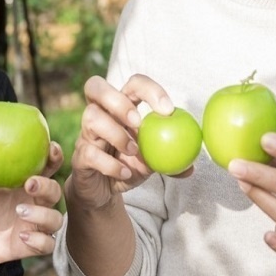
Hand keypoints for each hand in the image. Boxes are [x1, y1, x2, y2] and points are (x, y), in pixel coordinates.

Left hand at [0, 141, 64, 275]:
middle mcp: (37, 202)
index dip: (54, 156)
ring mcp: (37, 224)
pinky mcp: (32, 245)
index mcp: (27, 182)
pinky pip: (47, 244)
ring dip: (42, 214)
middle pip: (55, 191)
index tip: (50, 148)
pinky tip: (22, 235)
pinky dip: (39, 240)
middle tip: (28, 184)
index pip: (49, 166)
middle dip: (46, 186)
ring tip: (19, 211)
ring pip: (55, 219)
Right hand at [66, 74, 180, 210]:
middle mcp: (100, 114)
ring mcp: (86, 134)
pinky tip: (125, 173)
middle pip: (96, 86)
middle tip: (138, 122)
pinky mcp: (79, 156)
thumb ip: (173, 156)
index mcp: (120, 107)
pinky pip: (89, 153)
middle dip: (117, 101)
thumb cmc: (130, 165)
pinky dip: (110, 164)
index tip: (168, 110)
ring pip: (90, 118)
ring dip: (116, 134)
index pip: (132, 84)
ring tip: (133, 151)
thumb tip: (196, 159)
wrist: (106, 191)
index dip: (149, 89)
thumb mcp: (155, 160)